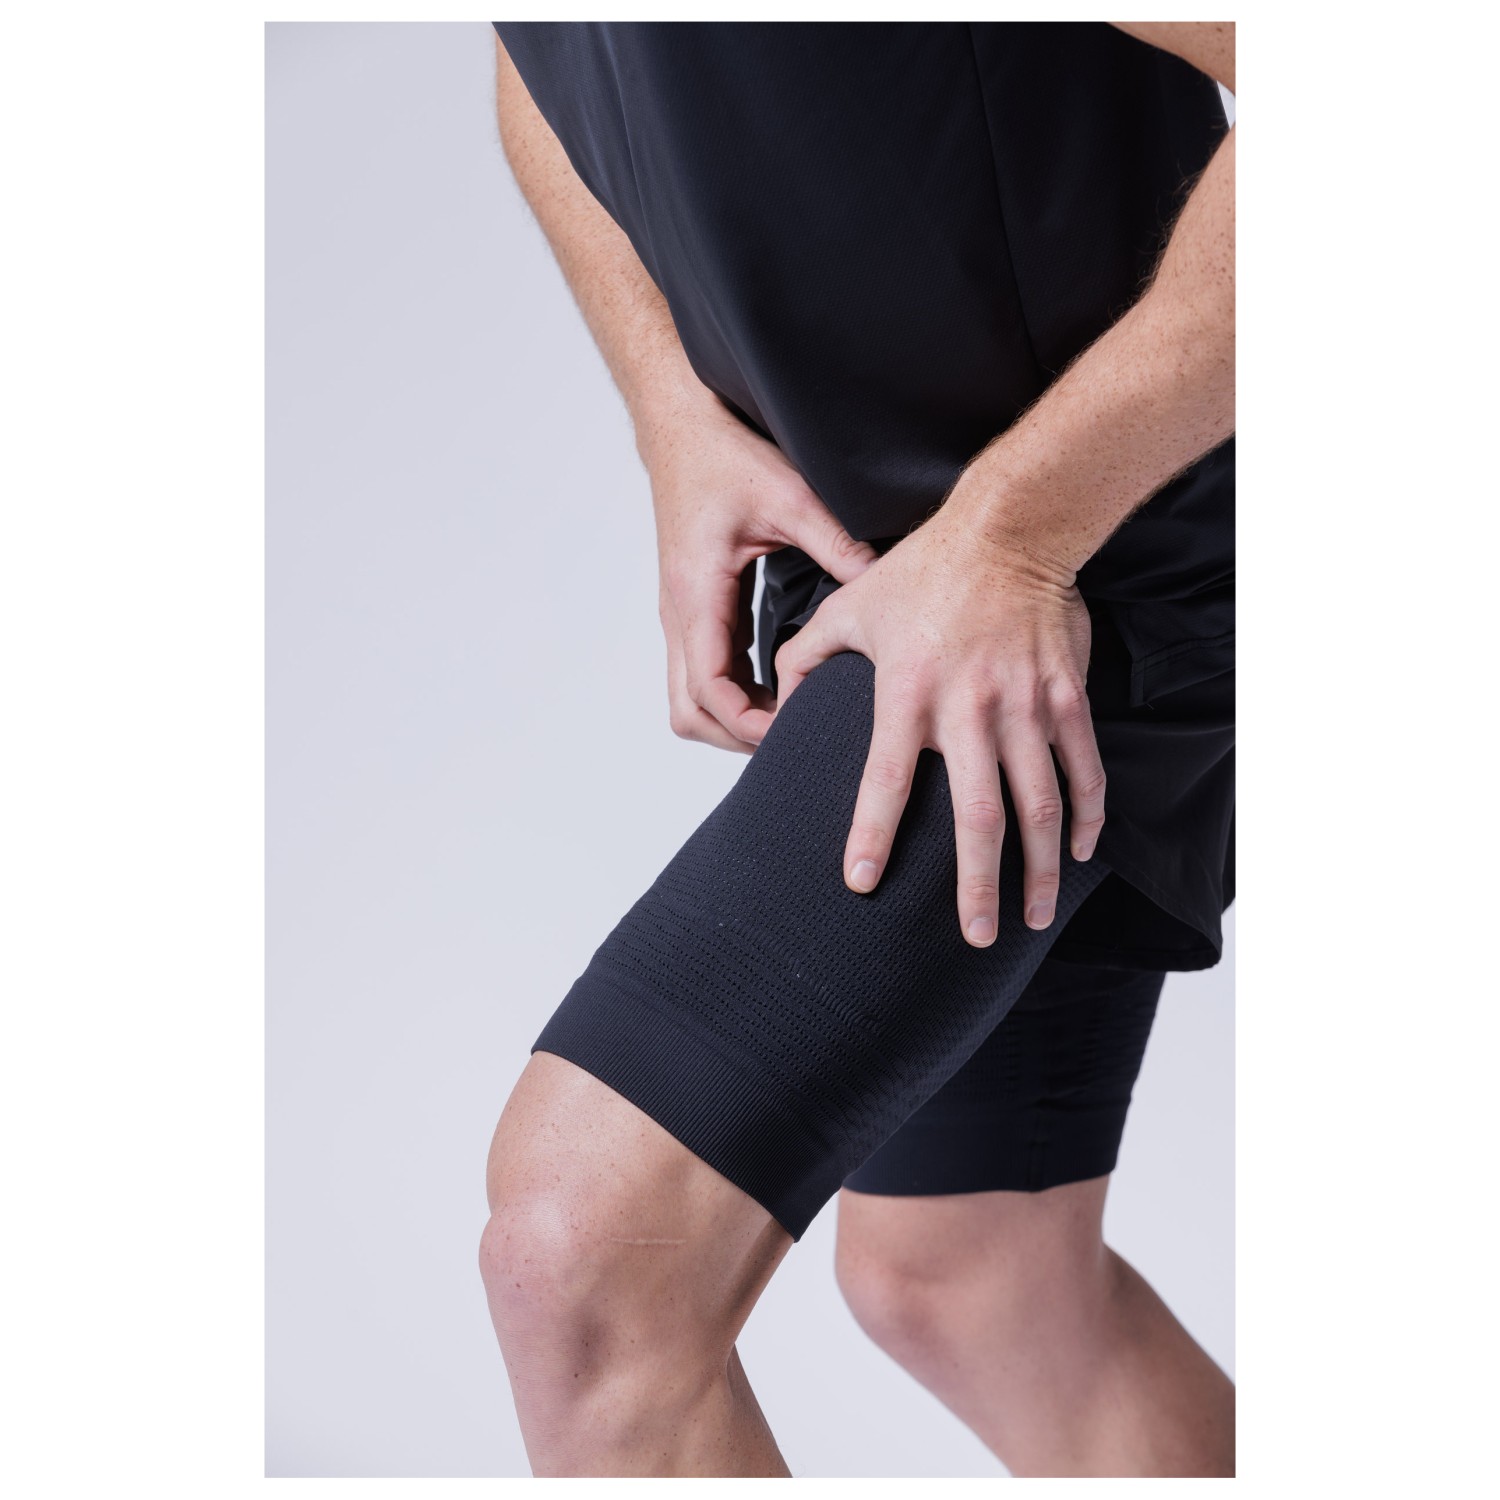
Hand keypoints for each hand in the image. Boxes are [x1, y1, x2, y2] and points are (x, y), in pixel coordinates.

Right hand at [644, 399, 877, 752]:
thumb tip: (883, 591)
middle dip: (736, 736)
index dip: (749, 724)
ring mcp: (681, 613)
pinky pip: (703, 672)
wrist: (681, 426)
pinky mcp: (693, 608)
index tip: (793, 732)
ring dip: (731, 719)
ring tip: (789, 720)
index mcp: (697, 593)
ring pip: (688, 699)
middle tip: (794, 738)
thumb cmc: (724, 455)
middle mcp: (680, 612)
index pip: (710, 689)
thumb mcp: (790, 495)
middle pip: (688, 711)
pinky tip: (779, 689)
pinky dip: (733, 694)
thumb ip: (837, 544)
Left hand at [772, 506, 1106, 943]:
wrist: (1008, 528)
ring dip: (1039, 868)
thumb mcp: (850, 606)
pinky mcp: (1065, 695)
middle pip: (978, 815)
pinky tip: (1081, 854)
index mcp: (907, 693)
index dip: (872, 834)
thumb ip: (807, 655)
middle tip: (975, 936)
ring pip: (1041, 804)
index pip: (885, 780)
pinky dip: (1088, 815)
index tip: (862, 884)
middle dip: (979, 885)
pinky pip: (1083, 767)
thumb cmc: (924, 569)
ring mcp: (1024, 705)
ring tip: (1032, 917)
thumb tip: (774, 698)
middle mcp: (969, 708)